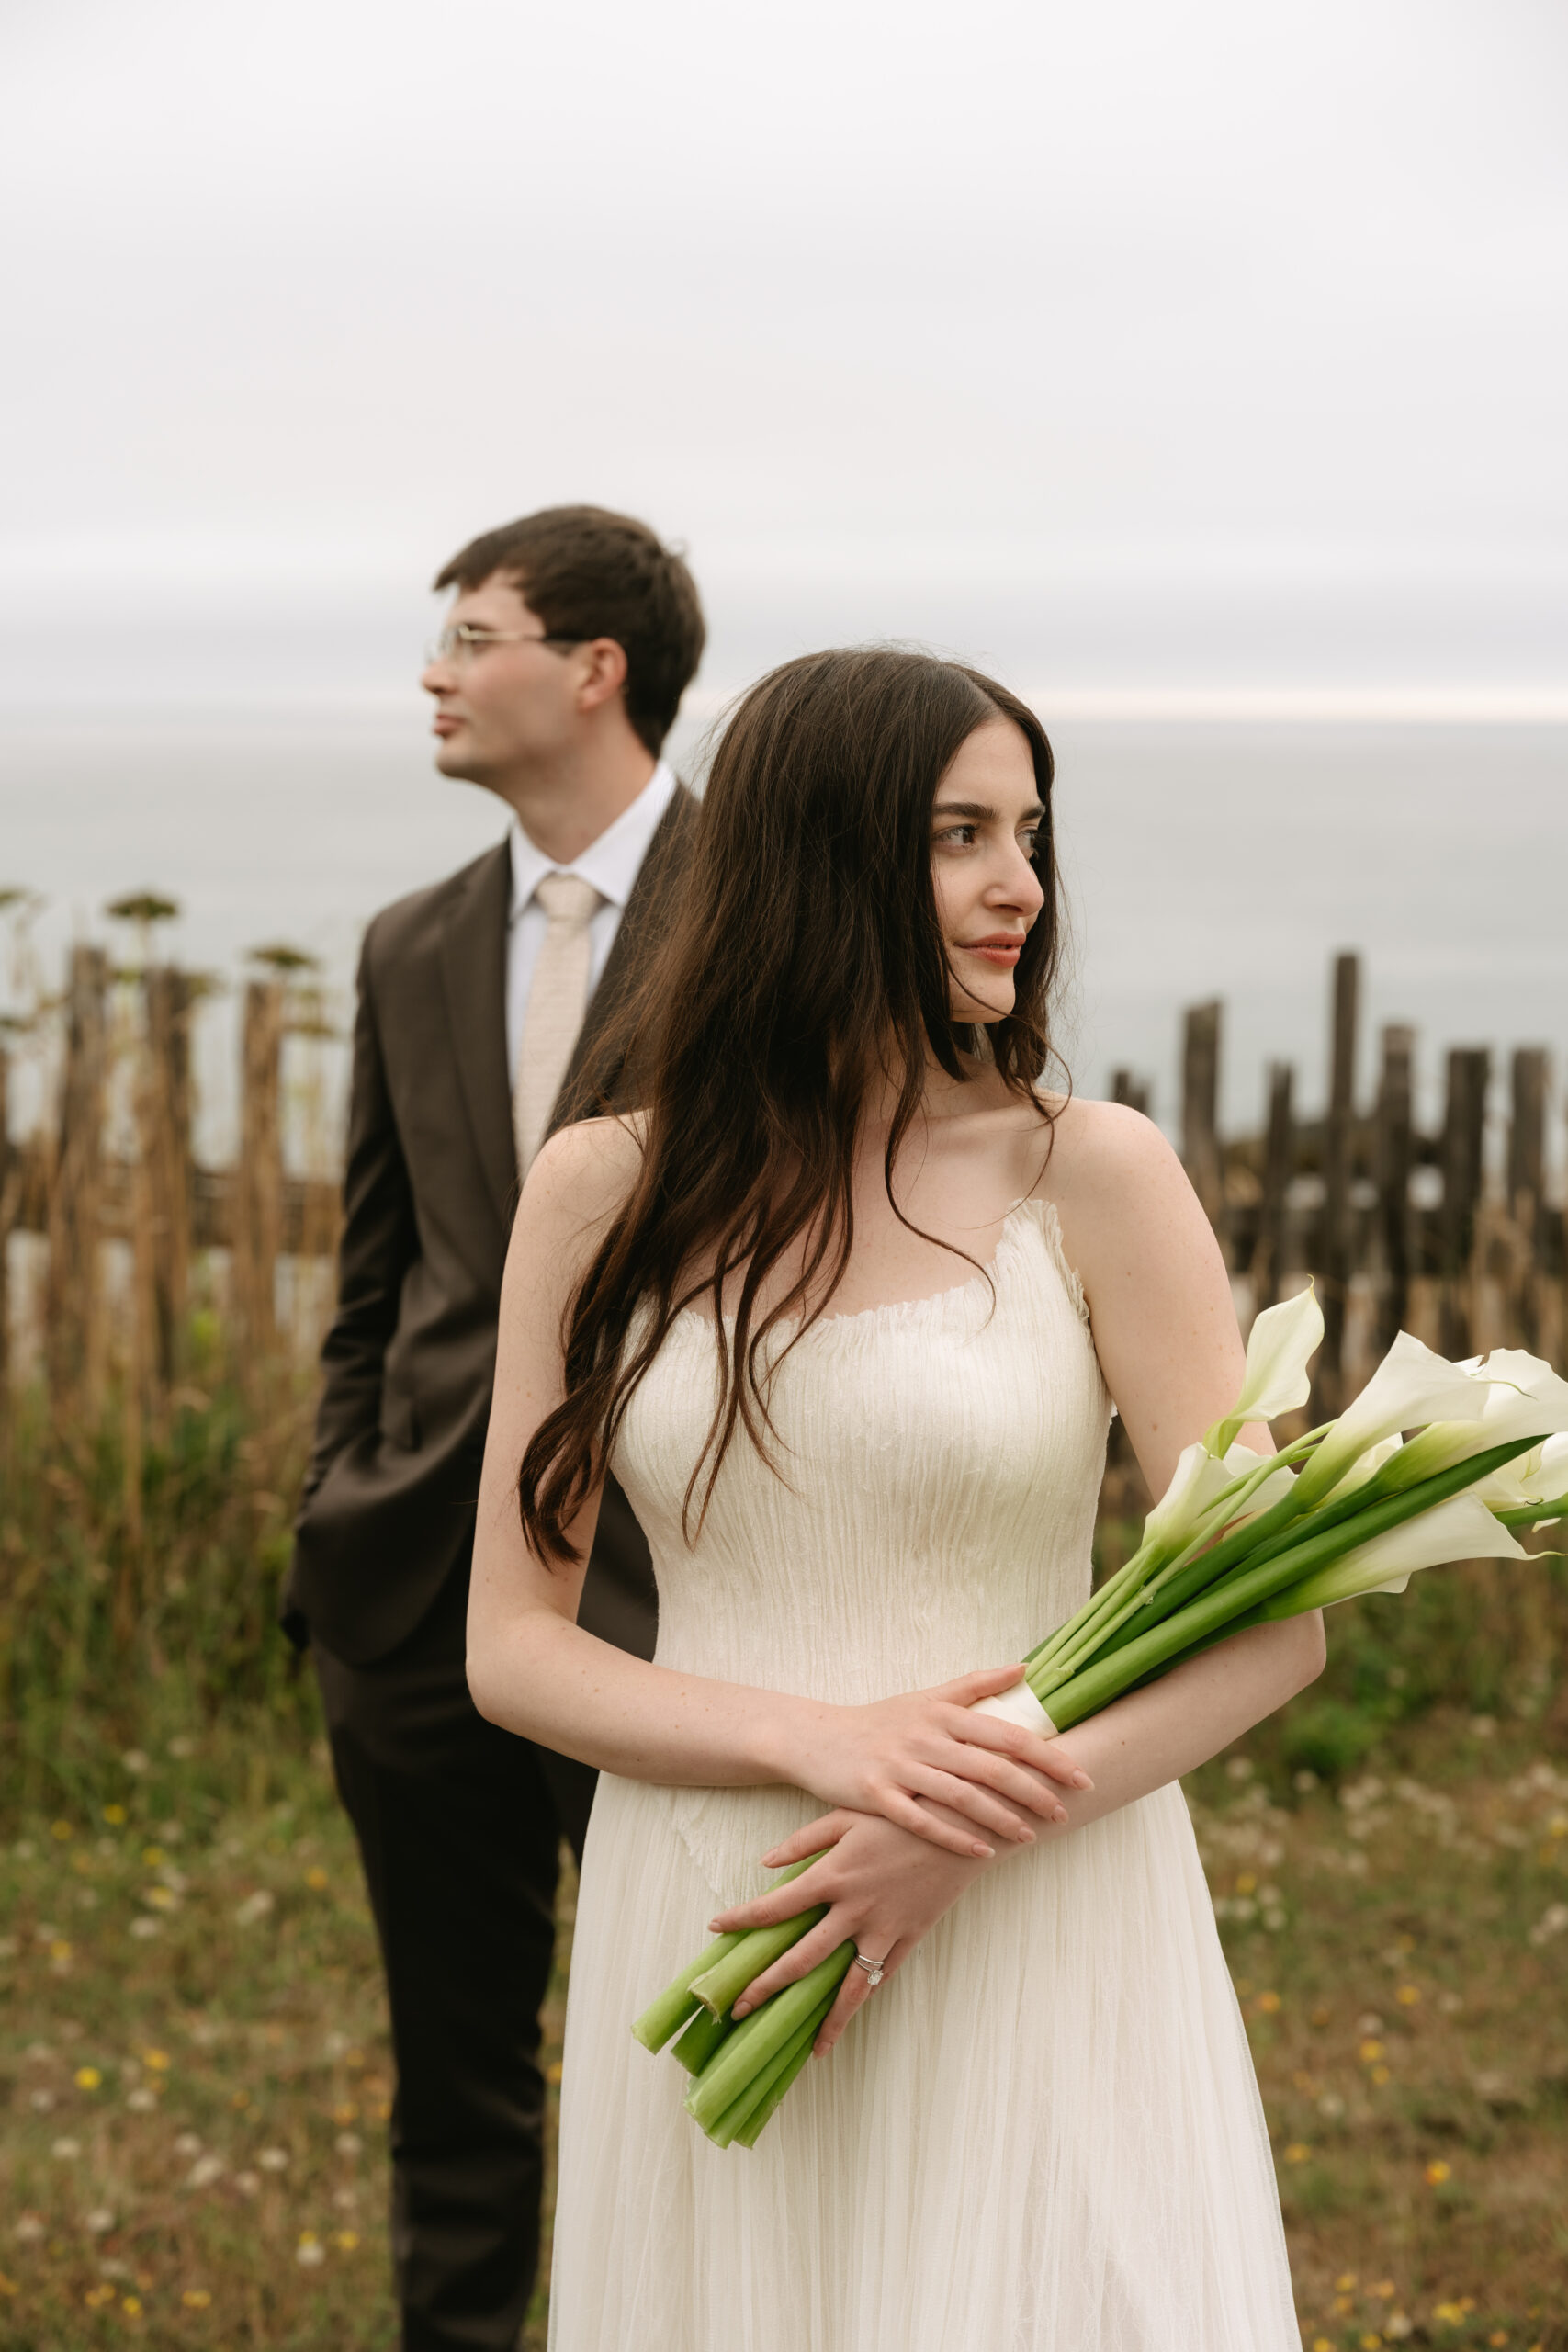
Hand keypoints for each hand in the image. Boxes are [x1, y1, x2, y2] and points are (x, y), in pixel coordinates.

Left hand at [710, 1804, 992, 2052]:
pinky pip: (884, 1975)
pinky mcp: (910, 1937)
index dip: (742, 1919)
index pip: (776, 1906)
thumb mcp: (847, 1815)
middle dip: (767, 1986)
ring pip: (849, 1986)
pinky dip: (867, 1997)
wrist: (962, 1825)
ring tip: (811, 2050)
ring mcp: (884, 1928)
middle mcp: (854, 1909)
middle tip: (739, 2010)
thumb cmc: (901, 1813)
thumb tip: (765, 1864)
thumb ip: (804, 1841)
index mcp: (833, 1875)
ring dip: (827, 2020)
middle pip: (801, 1958)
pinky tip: (854, 2013)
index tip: (715, 1929)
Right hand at [781, 1666, 1091, 1858]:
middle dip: (1034, 1792)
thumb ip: (977, 1684)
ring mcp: (900, 1767)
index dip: (1048, 1757)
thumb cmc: (881, 1720)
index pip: (1008, 1735)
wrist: (818, 1738)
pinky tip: (981, 1852)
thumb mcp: (928, 1696)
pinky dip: (954, 1837)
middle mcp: (926, 1737)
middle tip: (1064, 1813)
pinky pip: (921, 1820)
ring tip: (1031, 1836)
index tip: (1080, 1777)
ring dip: (1001, 1819)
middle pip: (992, 1767)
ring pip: (961, 1796)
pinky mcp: (875, 1795)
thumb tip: (1025, 1668)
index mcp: (943, 1713)